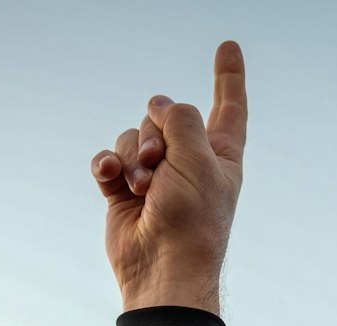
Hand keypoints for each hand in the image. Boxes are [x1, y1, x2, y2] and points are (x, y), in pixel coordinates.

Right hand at [90, 41, 246, 313]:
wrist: (161, 269)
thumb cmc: (192, 221)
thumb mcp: (198, 160)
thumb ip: (180, 119)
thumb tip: (157, 106)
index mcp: (219, 154)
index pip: (228, 106)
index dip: (228, 76)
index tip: (228, 46)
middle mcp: (188, 160)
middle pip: (163, 115)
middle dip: (155, 134)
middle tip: (159, 166)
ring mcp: (155, 176)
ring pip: (134, 135)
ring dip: (133, 157)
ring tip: (142, 189)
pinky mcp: (123, 191)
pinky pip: (110, 159)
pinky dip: (108, 164)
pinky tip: (110, 176)